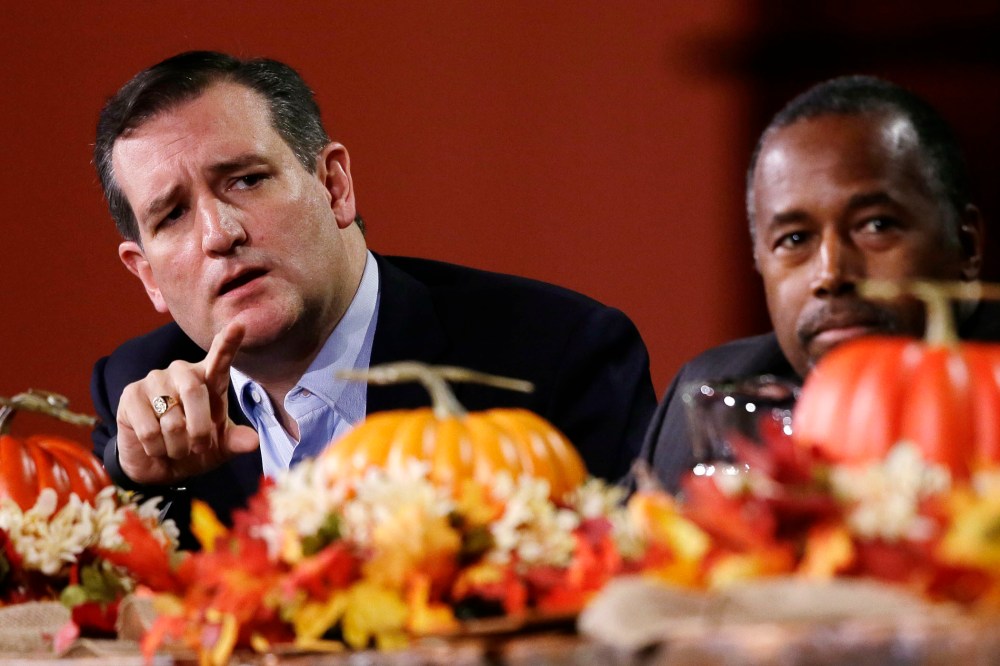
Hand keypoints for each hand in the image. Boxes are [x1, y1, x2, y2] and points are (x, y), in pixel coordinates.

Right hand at [115, 322, 259, 484]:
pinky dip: (158, 448)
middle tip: (198, 448)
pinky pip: (150, 430)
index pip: (220, 359)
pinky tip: (156, 446)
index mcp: (208, 379)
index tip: (239, 325)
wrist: (157, 465)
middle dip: (200, 431)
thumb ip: (235, 441)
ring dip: (178, 446)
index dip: (229, 342)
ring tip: (176, 448)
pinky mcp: (131, 394)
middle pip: (195, 392)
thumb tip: (252, 442)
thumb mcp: (219, 447)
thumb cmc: (194, 448)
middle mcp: (181, 372)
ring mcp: (154, 380)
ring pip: (172, 420)